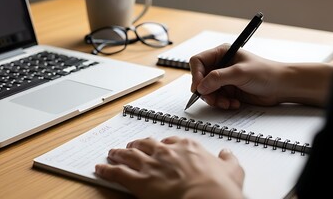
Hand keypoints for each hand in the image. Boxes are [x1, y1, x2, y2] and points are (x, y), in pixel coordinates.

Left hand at [95, 136, 244, 198]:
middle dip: (137, 145)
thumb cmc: (218, 187)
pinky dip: (107, 170)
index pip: (170, 141)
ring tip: (113, 153)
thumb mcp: (232, 170)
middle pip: (146, 144)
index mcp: (186, 147)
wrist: (206, 198)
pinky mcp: (139, 182)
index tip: (160, 146)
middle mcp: (165, 152)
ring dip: (119, 154)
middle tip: (132, 146)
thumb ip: (228, 160)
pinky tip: (100, 169)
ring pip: (129, 155)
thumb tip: (228, 154)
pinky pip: (118, 173)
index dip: (162, 144)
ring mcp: (151, 165)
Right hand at [189, 43, 284, 108]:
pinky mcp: (228, 91)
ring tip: (227, 103)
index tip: (198, 88)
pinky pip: (216, 99)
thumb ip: (218, 78)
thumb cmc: (266, 73)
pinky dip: (222, 103)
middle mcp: (220, 65)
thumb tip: (201, 86)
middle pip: (200, 79)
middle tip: (213, 99)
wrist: (281, 87)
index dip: (196, 75)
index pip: (198, 62)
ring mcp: (223, 79)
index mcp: (222, 53)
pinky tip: (234, 103)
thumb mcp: (240, 73)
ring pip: (207, 91)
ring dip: (215, 100)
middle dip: (206, 91)